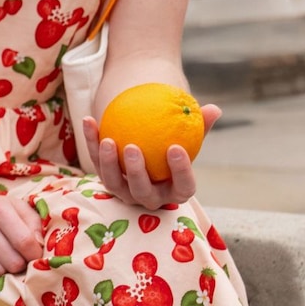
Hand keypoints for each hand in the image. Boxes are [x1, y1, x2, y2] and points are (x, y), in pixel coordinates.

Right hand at [0, 180, 42, 283]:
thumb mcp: (12, 205)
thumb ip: (32, 221)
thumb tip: (40, 246)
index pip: (26, 242)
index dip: (35, 255)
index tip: (33, 255)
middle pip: (13, 262)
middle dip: (19, 264)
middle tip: (16, 258)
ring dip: (3, 272)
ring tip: (1, 261)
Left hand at [79, 106, 221, 207]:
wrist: (150, 148)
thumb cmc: (173, 143)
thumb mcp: (187, 136)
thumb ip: (199, 125)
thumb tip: (214, 109)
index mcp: (176, 190)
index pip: (183, 187)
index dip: (181, 172)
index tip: (176, 148)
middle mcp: (150, 197)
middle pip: (142, 191)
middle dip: (136, 173)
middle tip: (132, 147)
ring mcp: (126, 192)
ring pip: (114, 183)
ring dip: (108, 162)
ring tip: (108, 139)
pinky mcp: (106, 179)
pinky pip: (96, 162)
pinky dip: (91, 142)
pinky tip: (90, 120)